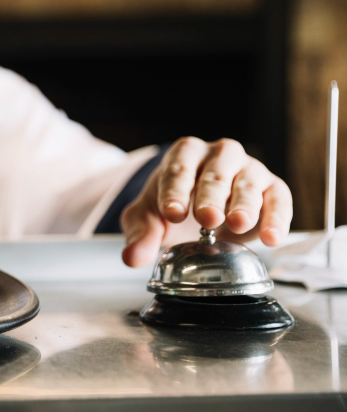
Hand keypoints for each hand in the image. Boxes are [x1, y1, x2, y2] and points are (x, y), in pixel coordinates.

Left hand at [120, 137, 292, 267]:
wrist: (201, 208)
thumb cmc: (174, 203)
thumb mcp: (149, 217)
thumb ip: (140, 235)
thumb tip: (132, 257)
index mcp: (184, 154)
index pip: (178, 169)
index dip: (174, 191)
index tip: (171, 213)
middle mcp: (219, 155)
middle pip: (214, 173)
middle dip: (210, 195)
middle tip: (206, 218)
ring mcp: (248, 169)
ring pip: (247, 184)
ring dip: (243, 205)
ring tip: (237, 224)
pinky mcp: (272, 188)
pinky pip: (278, 200)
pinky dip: (277, 218)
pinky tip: (271, 237)